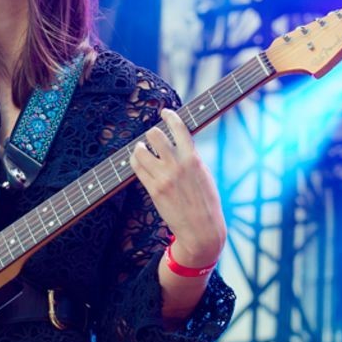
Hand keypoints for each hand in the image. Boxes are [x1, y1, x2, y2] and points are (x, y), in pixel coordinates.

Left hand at [129, 109, 225, 266]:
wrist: (201, 229)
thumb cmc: (206, 202)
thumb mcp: (204, 174)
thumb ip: (191, 158)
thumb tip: (179, 143)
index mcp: (194, 159)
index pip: (179, 128)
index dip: (170, 116)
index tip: (164, 112)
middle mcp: (177, 165)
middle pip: (155, 135)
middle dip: (152, 133)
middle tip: (152, 137)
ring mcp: (163, 177)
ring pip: (140, 150)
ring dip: (139, 147)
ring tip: (142, 150)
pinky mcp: (153, 189)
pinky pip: (137, 167)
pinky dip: (135, 161)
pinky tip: (138, 161)